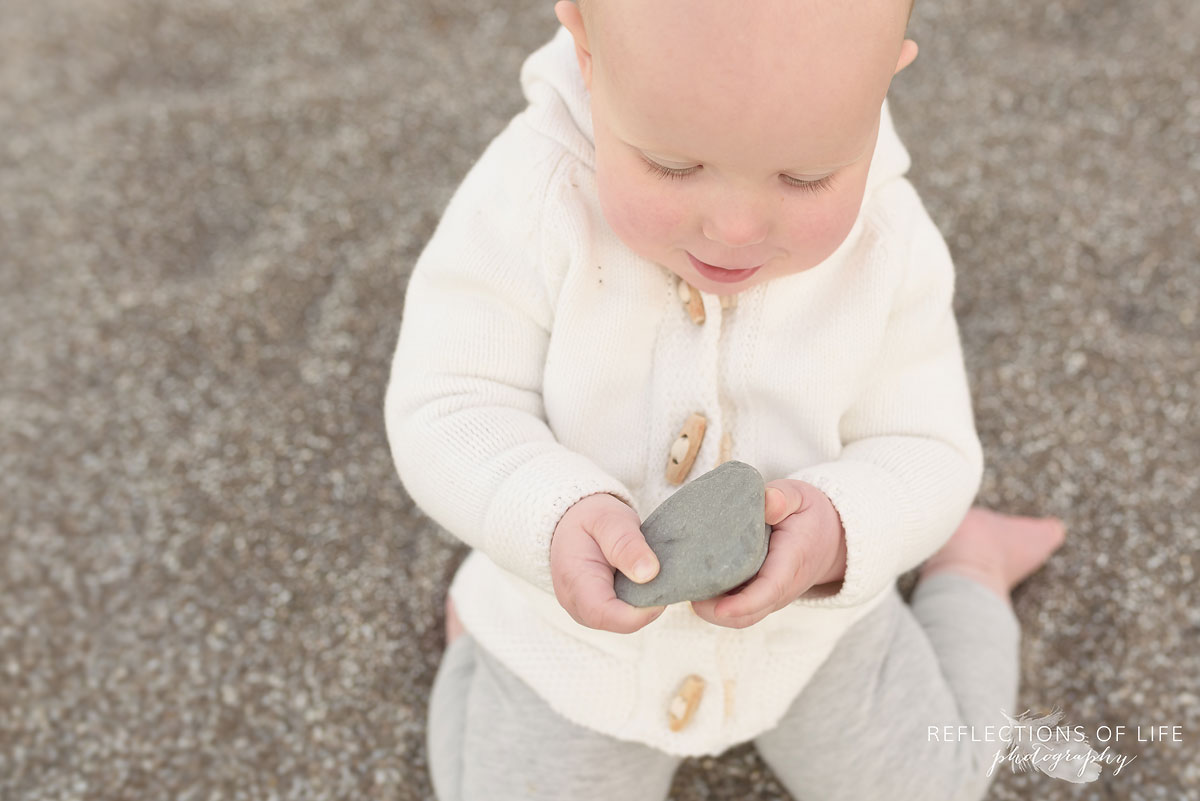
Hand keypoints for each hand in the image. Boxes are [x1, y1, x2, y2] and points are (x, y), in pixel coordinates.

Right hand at [550, 493, 666, 633]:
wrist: (572, 524)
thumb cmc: (590, 520)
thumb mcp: (609, 519)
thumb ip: (626, 544)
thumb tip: (649, 573)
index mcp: (574, 581)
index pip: (604, 614)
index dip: (639, 611)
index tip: (664, 589)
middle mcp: (577, 605)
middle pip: (619, 621)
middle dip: (648, 604)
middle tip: (665, 574)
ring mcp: (587, 612)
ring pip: (625, 621)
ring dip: (645, 602)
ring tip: (652, 571)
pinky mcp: (599, 611)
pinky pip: (625, 615)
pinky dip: (641, 599)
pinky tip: (646, 579)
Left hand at [689, 479, 846, 628]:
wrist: (830, 539)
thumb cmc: (809, 517)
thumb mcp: (801, 497)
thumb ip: (784, 496)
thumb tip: (767, 500)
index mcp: (790, 563)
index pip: (768, 590)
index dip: (743, 603)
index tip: (718, 608)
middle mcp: (780, 589)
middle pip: (747, 615)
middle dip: (714, 611)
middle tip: (683, 587)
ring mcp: (769, 597)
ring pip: (738, 616)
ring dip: (710, 607)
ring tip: (684, 581)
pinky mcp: (758, 597)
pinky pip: (736, 608)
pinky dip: (714, 601)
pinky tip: (693, 579)